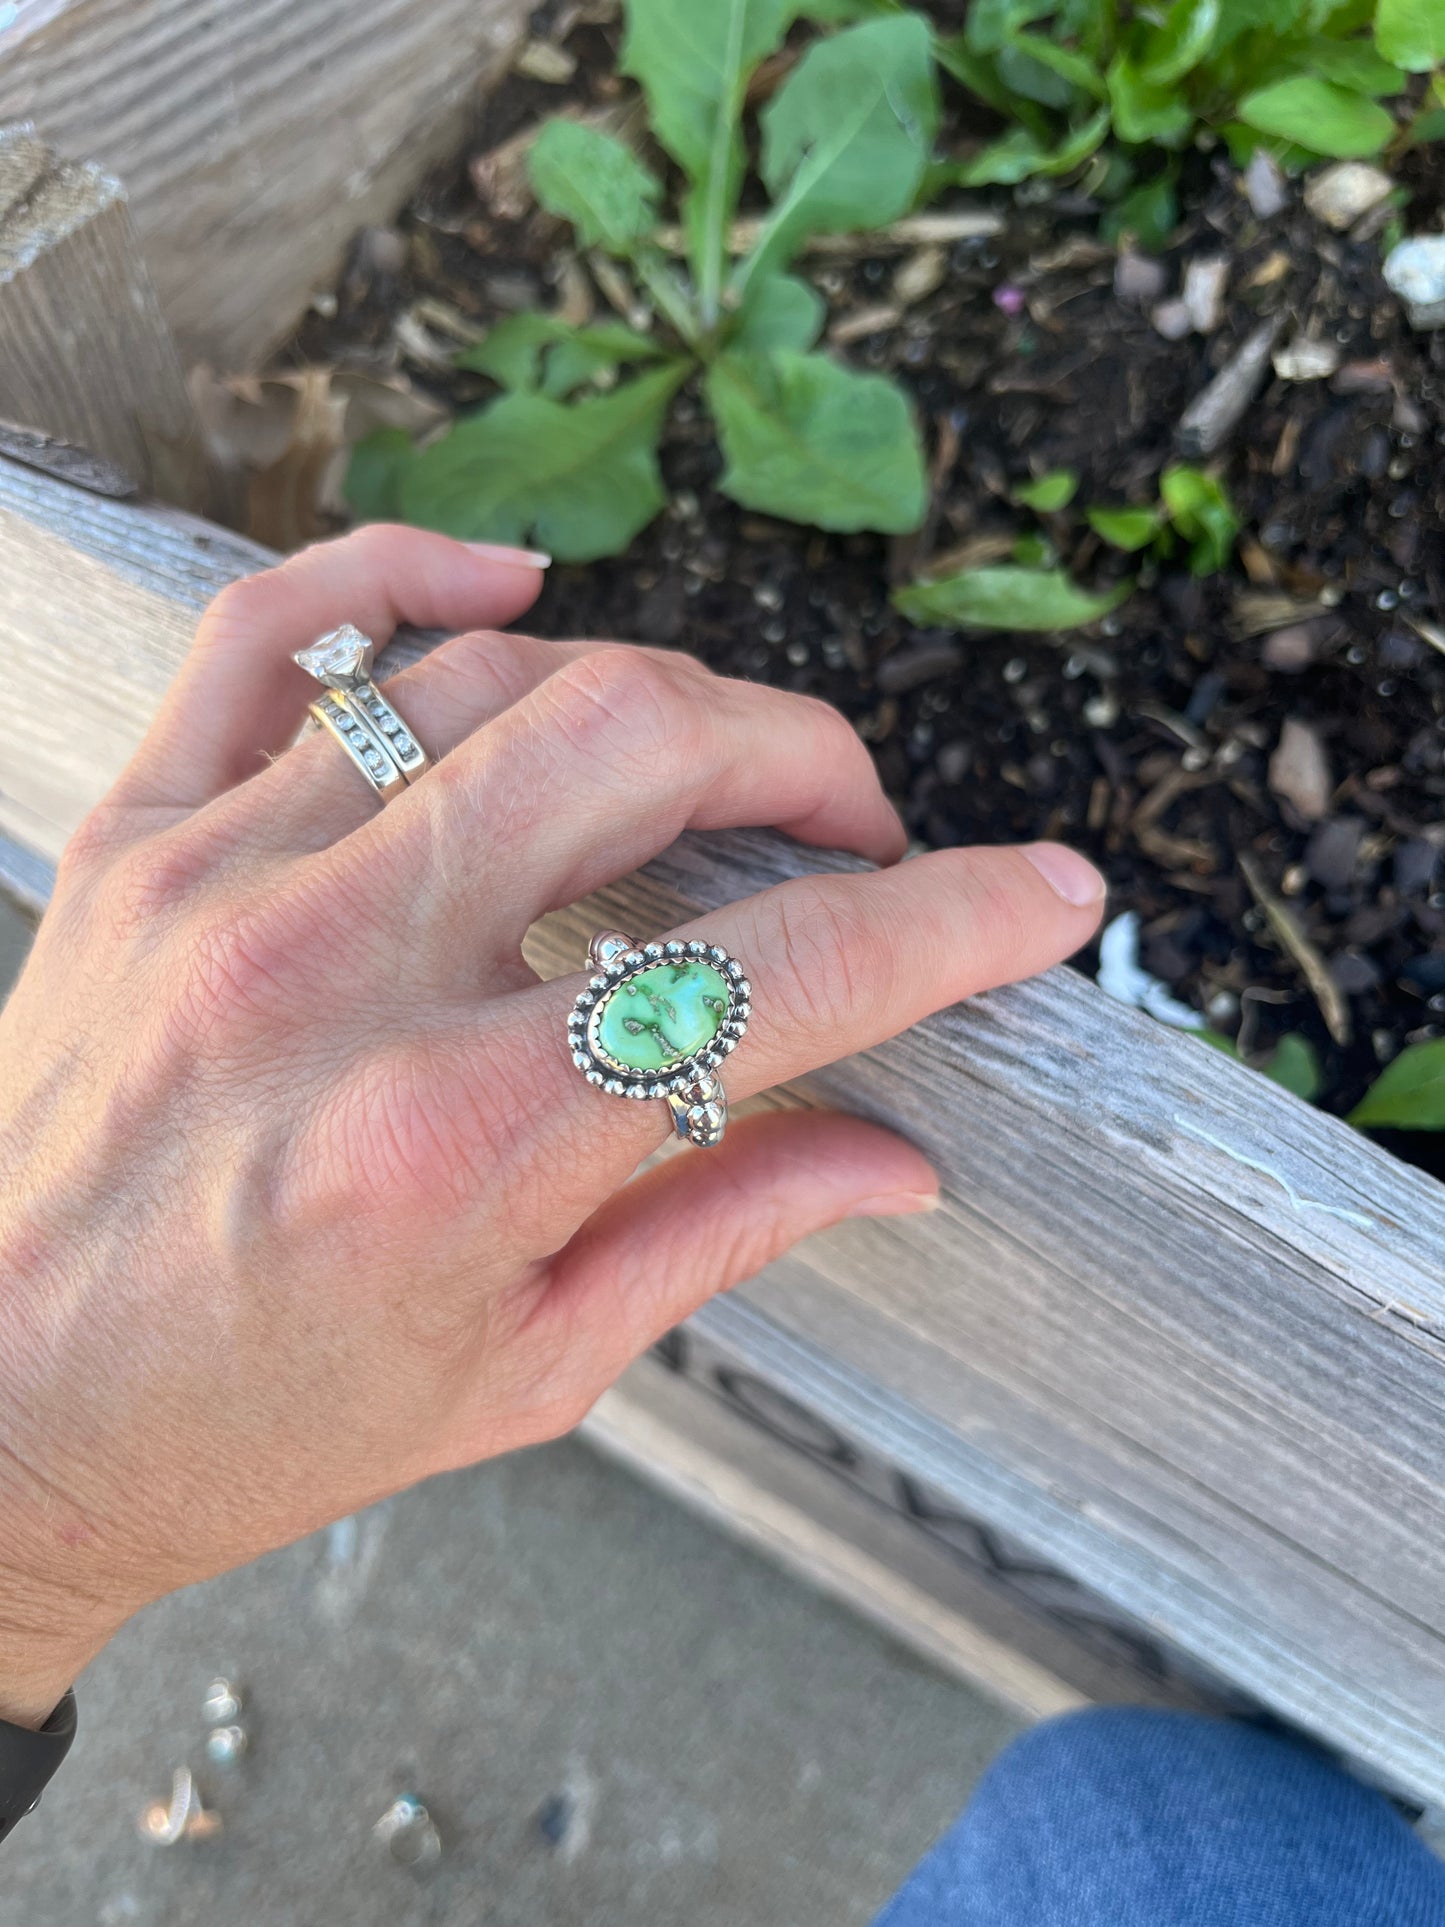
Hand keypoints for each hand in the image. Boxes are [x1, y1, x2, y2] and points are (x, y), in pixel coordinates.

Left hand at [0, 527, 1103, 1726]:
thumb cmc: (244, 1424)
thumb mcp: (520, 1374)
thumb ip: (721, 1232)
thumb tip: (893, 1156)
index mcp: (452, 1147)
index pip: (765, 982)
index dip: (941, 927)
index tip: (1037, 897)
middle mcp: (334, 978)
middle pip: (633, 746)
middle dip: (801, 758)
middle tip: (855, 826)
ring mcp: (222, 880)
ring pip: (489, 672)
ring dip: (650, 697)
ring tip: (708, 769)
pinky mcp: (142, 837)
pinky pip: (278, 631)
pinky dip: (407, 567)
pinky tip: (515, 580)